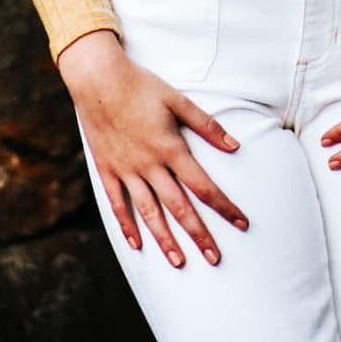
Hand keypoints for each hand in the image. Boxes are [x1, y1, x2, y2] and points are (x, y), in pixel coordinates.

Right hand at [58, 28, 249, 268]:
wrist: (98, 78)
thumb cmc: (141, 85)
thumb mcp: (177, 100)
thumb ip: (207, 125)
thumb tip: (234, 146)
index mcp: (170, 148)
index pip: (204, 186)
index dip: (225, 207)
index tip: (242, 224)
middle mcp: (149, 165)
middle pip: (179, 207)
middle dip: (199, 235)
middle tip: (215, 259)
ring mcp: (126, 170)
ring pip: (149, 213)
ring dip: (165, 240)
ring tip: (179, 263)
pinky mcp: (107, 170)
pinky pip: (118, 204)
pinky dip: (127, 226)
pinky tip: (137, 245)